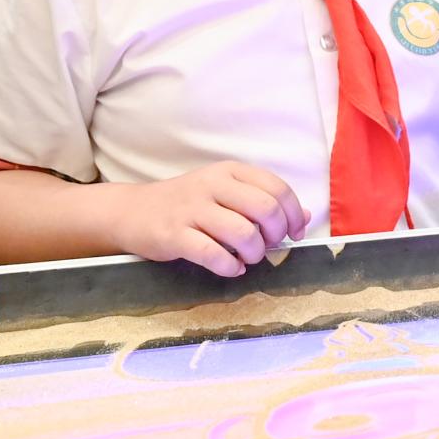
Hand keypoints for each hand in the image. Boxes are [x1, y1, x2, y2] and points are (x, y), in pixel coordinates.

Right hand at [119, 161, 309, 277]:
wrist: (133, 212)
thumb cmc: (187, 204)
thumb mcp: (225, 191)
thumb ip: (261, 199)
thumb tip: (305, 216)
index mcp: (230, 171)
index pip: (277, 188)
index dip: (294, 214)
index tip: (294, 232)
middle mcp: (212, 184)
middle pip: (265, 209)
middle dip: (276, 235)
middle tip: (269, 246)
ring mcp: (192, 209)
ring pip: (243, 233)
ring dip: (254, 253)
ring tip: (247, 258)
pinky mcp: (174, 235)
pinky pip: (213, 254)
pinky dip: (229, 266)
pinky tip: (230, 268)